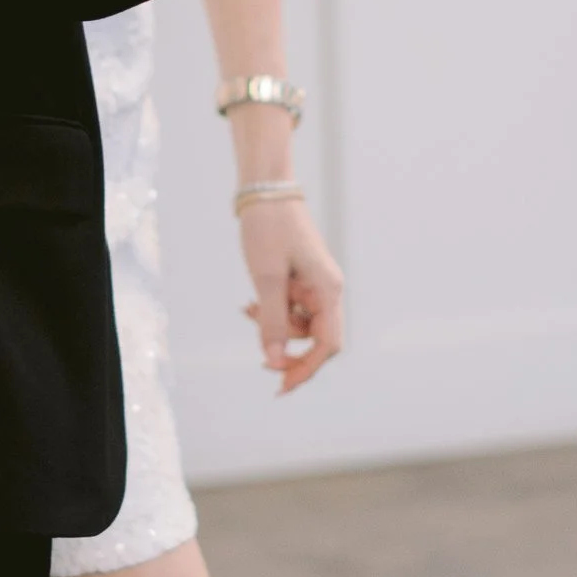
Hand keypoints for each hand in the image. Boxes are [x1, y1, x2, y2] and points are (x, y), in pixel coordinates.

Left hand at [238, 196, 344, 392]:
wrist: (265, 190)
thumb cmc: (269, 229)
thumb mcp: (267, 279)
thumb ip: (273, 322)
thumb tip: (274, 362)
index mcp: (327, 290)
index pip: (328, 344)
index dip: (307, 369)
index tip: (281, 386)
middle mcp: (327, 290)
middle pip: (316, 339)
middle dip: (287, 348)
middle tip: (261, 360)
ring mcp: (315, 285)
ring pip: (300, 325)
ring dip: (275, 327)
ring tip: (249, 308)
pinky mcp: (302, 280)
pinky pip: (290, 308)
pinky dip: (272, 312)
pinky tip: (251, 303)